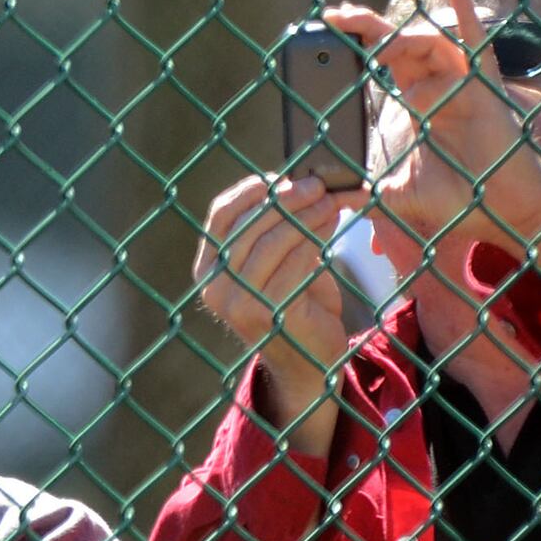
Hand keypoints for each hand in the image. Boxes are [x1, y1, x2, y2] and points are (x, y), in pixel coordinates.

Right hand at [194, 173, 360, 439]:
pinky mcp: (266, 313)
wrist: (308, 363)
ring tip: (332, 201)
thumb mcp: (276, 265)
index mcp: (208, 269)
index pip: (220, 217)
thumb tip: (296, 184)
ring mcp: (237, 302)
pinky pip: (292, 263)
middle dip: (286, 199)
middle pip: (248, 225)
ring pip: (271, 242)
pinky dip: (315, 238)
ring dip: (306, 215)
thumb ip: (274, 232)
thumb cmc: (296, 305)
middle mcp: (214, 286)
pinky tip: (332, 225)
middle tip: (318, 186)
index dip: (249, 191)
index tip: (281, 177)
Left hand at [331, 0, 540, 273]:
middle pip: (400, 41)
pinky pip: (478, 47)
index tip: (329, 26)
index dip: (358, 40)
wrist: (497, 211)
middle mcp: (437, 85)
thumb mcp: (397, 193)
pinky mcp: (484, 90)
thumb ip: (364, 194)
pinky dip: (468, 16)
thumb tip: (327, 201)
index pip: (382, 59)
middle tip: (337, 16)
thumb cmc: (455, 197)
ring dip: (400, 38)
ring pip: (430, 42)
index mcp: (414, 100)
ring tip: (375, 51)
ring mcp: (462, 83)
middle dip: (368, 25)